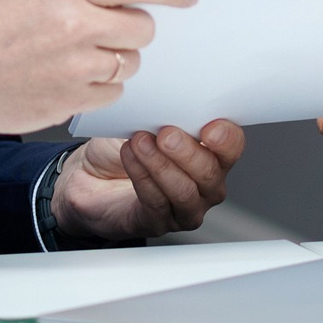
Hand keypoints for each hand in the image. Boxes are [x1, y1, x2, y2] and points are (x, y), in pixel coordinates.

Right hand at [0, 0, 196, 138]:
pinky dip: (99, 88)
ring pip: (129, 63)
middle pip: (142, 28)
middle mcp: (75, 25)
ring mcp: (75, 67)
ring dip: (115, 60)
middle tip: (112, 30)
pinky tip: (69, 79)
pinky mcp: (71, 101)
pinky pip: (112, 94)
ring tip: (79, 56)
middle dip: (134, 29)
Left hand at [53, 121, 245, 241]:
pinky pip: (157, 203)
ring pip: (185, 192)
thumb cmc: (127, 144)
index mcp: (211, 153)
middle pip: (210, 173)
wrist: (90, 175)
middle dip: (188, 151)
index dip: (226, 138)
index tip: (210, 126)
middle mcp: (206, 184)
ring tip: (140, 142)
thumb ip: (167, 114)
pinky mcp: (159, 223)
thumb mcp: (147, 120)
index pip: (232, 147)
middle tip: (165, 134)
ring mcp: (185, 208)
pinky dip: (142, 177)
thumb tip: (171, 100)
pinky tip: (130, 157)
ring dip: (161, 165)